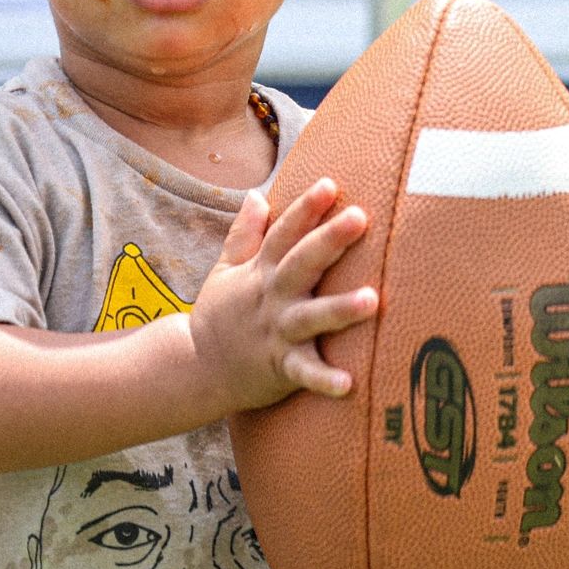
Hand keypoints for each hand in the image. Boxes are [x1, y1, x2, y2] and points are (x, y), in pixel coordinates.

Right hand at [185, 177, 376, 411]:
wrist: (195, 368)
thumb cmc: (219, 316)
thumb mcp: (224, 270)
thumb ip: (244, 234)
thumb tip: (256, 194)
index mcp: (261, 271)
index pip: (284, 233)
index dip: (305, 208)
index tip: (330, 184)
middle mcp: (272, 297)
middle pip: (302, 263)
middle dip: (329, 240)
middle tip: (360, 217)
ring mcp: (277, 332)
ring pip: (311, 318)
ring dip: (339, 309)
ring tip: (372, 299)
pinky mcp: (281, 368)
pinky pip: (304, 374)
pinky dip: (324, 379)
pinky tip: (349, 384)